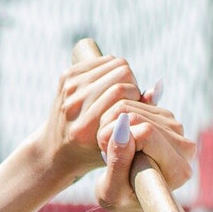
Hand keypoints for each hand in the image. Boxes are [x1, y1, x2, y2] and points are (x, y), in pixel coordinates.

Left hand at [37, 55, 140, 180]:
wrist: (55, 150)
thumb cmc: (94, 151)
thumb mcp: (120, 145)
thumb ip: (141, 118)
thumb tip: (158, 85)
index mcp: (84, 127)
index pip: (121, 90)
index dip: (135, 94)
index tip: (135, 105)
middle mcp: (73, 106)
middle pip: (120, 72)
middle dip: (132, 82)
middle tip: (129, 97)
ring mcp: (67, 90)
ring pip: (111, 63)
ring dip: (122, 74)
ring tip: (120, 92)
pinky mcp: (65, 77)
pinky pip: (100, 60)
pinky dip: (110, 68)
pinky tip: (110, 84)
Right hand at [95, 98, 195, 211]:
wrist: (132, 195)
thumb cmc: (121, 198)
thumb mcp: (111, 189)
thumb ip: (117, 161)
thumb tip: (121, 125)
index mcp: (178, 170)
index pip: (146, 133)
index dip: (119, 139)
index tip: (108, 155)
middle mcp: (186, 148)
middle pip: (140, 118)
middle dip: (114, 129)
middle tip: (106, 150)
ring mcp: (178, 131)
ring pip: (136, 108)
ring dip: (114, 123)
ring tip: (112, 146)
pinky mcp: (168, 119)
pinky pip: (137, 103)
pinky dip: (119, 117)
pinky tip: (119, 137)